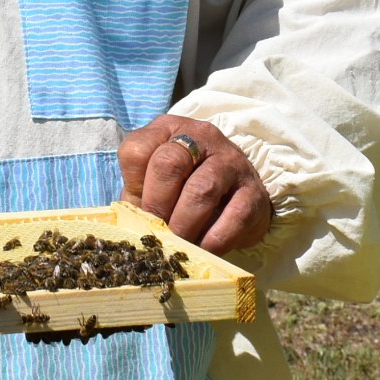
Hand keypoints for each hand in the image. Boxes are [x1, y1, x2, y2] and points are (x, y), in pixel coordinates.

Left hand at [118, 116, 273, 253]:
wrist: (237, 199)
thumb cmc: (184, 192)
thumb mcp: (155, 187)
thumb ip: (137, 200)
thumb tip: (125, 230)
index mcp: (167, 131)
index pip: (137, 150)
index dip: (134, 186)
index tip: (140, 211)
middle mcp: (200, 137)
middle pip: (169, 164)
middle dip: (157, 206)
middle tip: (157, 234)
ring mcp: (231, 161)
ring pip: (201, 189)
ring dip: (184, 225)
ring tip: (179, 245)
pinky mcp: (254, 191)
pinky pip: (234, 215)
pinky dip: (214, 239)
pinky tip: (205, 248)